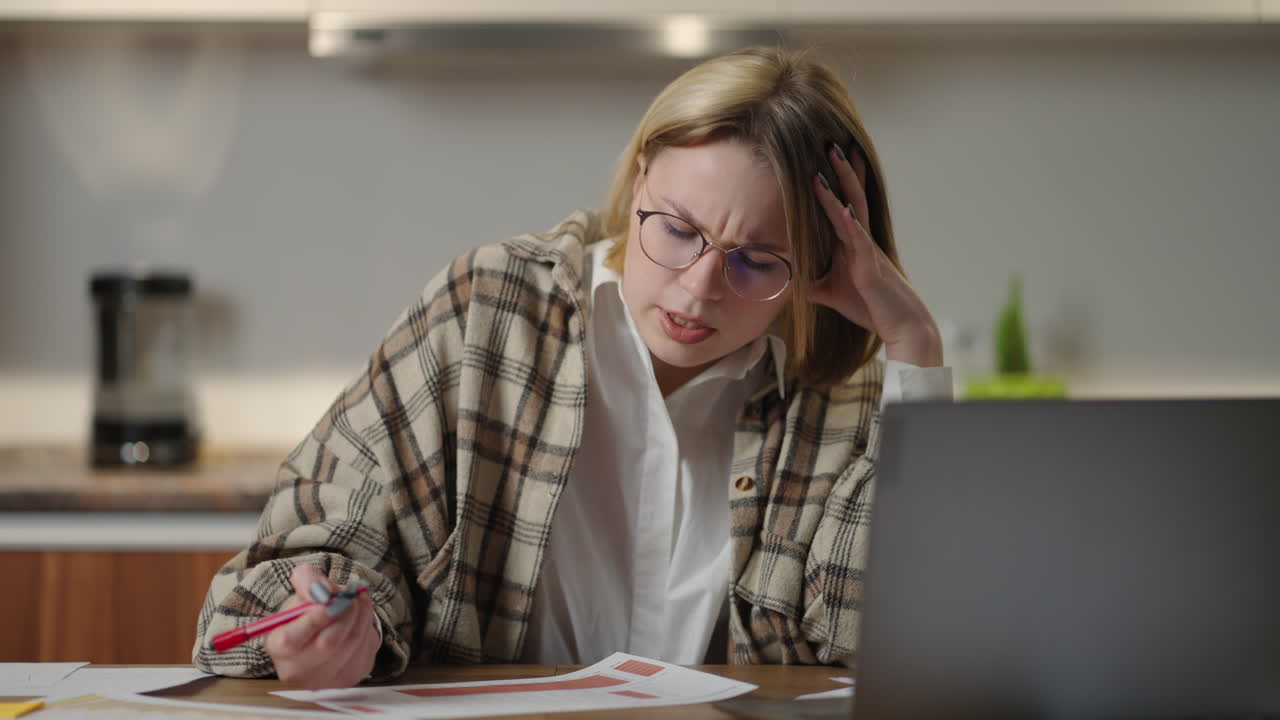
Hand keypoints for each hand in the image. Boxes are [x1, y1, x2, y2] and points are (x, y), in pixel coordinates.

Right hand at [263, 564, 379, 688]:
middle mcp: (296, 670)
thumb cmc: (309, 611)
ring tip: (354, 600)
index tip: (328, 601)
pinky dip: (367, 625)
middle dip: (344, 612)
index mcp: (276, 646)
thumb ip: (307, 581)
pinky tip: (360, 616)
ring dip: (359, 614)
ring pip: (351, 642)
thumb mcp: (302, 590)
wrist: (327, 629)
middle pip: (327, 643)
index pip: (290, 640)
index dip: (312, 620)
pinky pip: (366, 648)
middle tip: (348, 596)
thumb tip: (323, 591)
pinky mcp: (349, 677)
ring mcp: (323, 679)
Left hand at [809, 143, 943, 366]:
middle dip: (842, 169)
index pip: (843, 204)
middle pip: (851, 196)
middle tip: (832, 141)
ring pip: (853, 208)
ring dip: (843, 183)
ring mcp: (867, 250)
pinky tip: (841, 208)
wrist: (901, 326)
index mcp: (853, 243)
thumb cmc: (871, 308)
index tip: (829, 156)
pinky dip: (848, 223)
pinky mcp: (869, 266)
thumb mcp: (833, 294)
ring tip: (833, 157)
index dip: (839, 181)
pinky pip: (858, 239)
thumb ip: (814, 284)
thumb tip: (792, 282)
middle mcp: (861, 240)